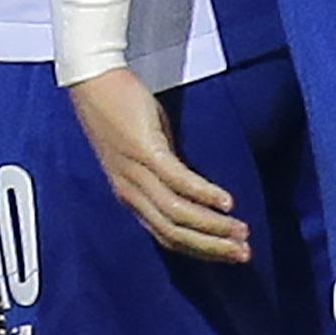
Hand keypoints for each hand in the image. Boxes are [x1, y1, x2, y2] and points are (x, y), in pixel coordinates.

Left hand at [71, 66, 252, 263]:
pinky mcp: (144, 150)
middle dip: (212, 247)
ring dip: (213, 226)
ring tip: (242, 231)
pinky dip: (204, 195)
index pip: (166, 236)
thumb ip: (166, 174)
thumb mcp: (146, 151)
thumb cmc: (120, 111)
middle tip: (244, 254)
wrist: (91, 79)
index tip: (229, 255)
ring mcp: (135, 172)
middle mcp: (130, 190)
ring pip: (176, 214)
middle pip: (173, 233)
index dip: (199, 249)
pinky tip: (227, 202)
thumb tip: (196, 189)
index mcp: (130, 195)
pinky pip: (177, 181)